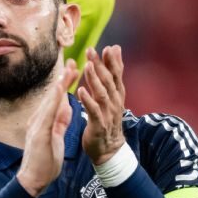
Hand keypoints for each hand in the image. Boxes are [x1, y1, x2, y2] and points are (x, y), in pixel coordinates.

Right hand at [16, 60, 78, 196]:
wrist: (33, 180)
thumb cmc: (44, 161)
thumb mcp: (56, 137)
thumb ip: (60, 122)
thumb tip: (66, 107)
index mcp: (43, 120)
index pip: (55, 99)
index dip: (64, 83)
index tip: (73, 69)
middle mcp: (38, 119)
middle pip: (52, 95)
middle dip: (63, 78)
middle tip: (72, 61)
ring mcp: (37, 125)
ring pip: (50, 101)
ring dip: (60, 85)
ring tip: (69, 70)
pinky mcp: (39, 133)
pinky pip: (48, 113)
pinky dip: (54, 100)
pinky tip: (60, 90)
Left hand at [77, 46, 127, 164]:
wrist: (108, 150)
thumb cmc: (107, 120)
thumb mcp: (112, 97)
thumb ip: (112, 76)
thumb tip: (116, 52)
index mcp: (117, 95)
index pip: (116, 75)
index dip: (113, 61)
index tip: (110, 47)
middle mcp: (114, 103)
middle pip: (108, 81)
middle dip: (101, 65)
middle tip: (92, 50)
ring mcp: (107, 114)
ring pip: (102, 94)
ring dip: (94, 80)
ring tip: (88, 67)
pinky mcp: (99, 125)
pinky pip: (93, 111)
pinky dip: (88, 101)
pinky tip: (81, 91)